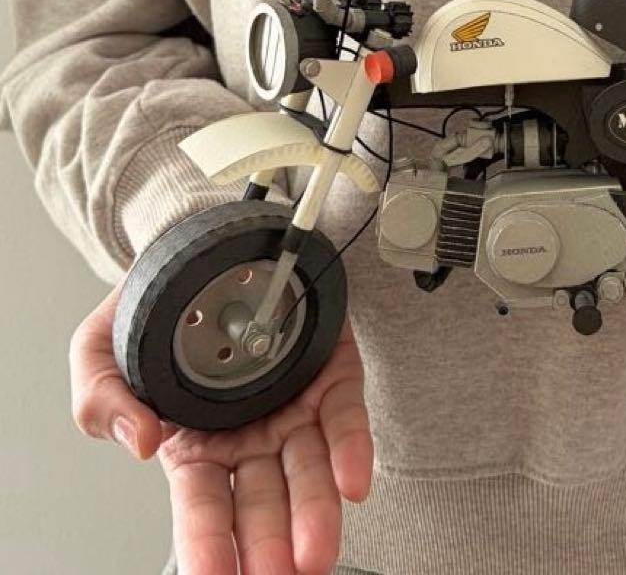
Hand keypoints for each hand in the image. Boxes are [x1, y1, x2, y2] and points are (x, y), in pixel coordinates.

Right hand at [70, 283, 372, 574]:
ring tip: (318, 548)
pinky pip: (344, 413)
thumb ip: (103, 399)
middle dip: (272, 539)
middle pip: (264, 497)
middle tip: (281, 573)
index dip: (208, 540)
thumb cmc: (154, 312)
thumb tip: (139, 440)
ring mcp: (293, 407)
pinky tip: (354, 481)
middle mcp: (249, 435)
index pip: (203, 504)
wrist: (203, 254)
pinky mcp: (331, 374)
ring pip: (309, 466)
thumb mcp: (100, 351)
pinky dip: (352, 446)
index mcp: (195, 444)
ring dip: (316, 507)